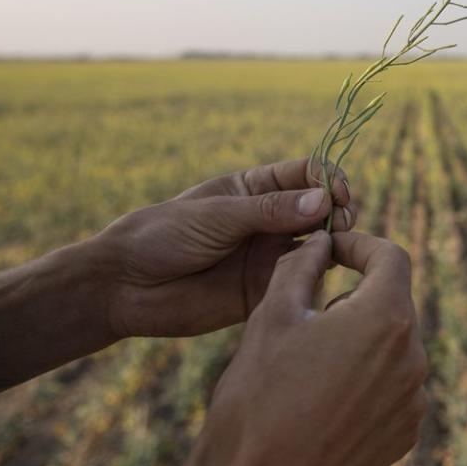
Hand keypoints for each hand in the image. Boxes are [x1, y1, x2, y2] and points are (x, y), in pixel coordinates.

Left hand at [95, 158, 354, 337]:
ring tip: (333, 249)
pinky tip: (316, 277)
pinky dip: (316, 278)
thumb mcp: (217, 215)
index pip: (307, 174)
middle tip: (341, 223)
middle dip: (339, 212)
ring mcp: (269, 256)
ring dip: (334, 244)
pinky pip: (301, 282)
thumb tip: (324, 201)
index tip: (339, 193)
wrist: (125, 287)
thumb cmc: (163, 236)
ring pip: (319, 245)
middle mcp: (269, 220)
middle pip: (321, 209)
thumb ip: (270, 210)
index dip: (329, 180)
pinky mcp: (266, 291)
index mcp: (256, 189)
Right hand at [188, 231, 428, 465]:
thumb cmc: (258, 399)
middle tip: (307, 311)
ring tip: (311, 360)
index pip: (391, 257)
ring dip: (359, 338)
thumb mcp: (272, 315)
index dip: (359, 245)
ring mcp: (413, 399)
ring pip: (392, 343)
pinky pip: (393, 383)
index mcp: (385, 319)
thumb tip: (320, 241)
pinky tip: (325, 394)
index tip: (332, 249)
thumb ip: (301, 264)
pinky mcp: (405, 430)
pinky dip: (366, 376)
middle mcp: (412, 357)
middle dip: (354, 295)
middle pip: (392, 301)